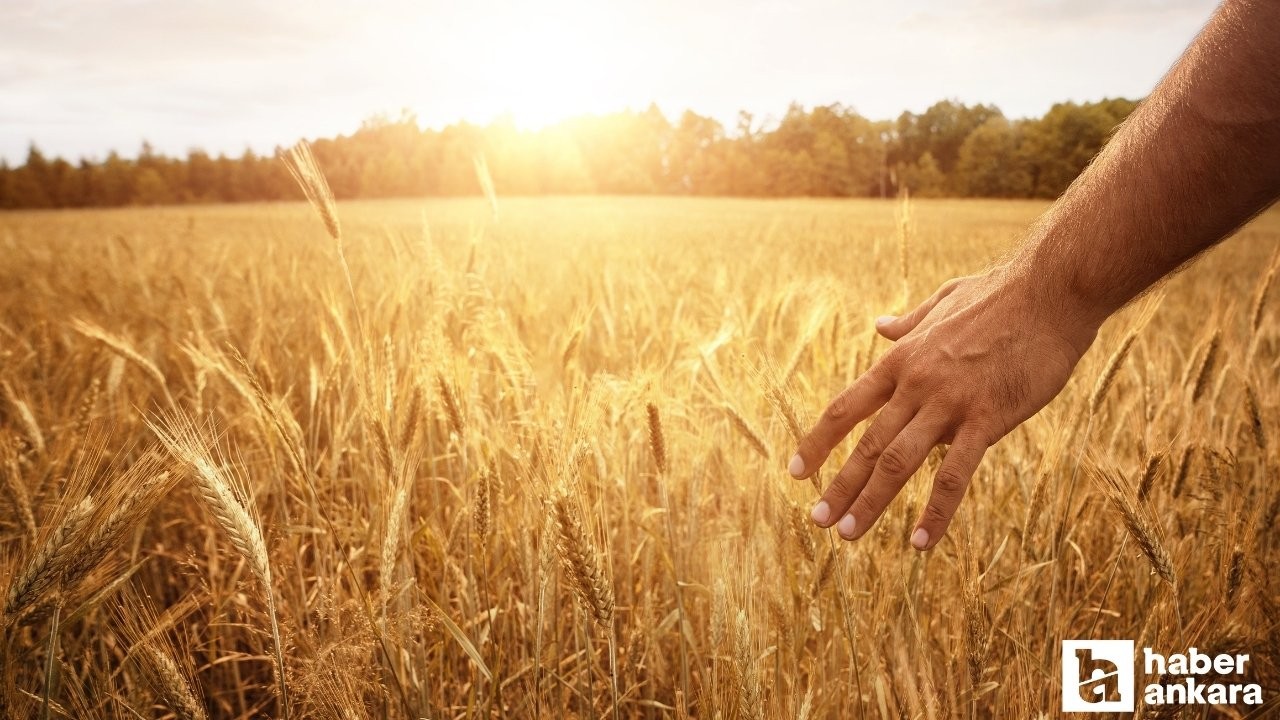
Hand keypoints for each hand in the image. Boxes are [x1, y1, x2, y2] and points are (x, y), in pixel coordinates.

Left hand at [789, 267, 1097, 549]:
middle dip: (839, 486)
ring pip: (898, 462)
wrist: (1052, 289)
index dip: (819, 442)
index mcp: (902, 360)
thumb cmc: (1002, 294)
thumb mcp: (944, 302)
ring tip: (848, 534)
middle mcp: (916, 384)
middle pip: (867, 444)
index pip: (846, 408)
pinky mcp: (988, 417)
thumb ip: (910, 322)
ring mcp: (950, 402)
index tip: (797, 472)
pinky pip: (955, 474)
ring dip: (870, 502)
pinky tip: (921, 542)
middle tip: (817, 520)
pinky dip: (935, 511)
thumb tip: (880, 325)